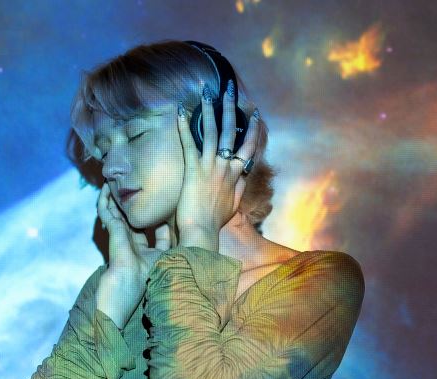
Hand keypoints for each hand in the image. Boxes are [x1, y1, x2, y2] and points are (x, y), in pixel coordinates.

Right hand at [97, 181, 169, 281]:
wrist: (129, 281)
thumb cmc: (147, 273)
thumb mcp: (162, 255)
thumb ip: (166, 242)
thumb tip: (173, 230)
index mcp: (140, 248)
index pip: (145, 229)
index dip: (150, 218)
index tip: (158, 205)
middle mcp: (128, 239)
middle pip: (127, 217)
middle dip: (129, 204)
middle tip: (133, 188)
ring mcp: (118, 234)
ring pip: (113, 212)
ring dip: (114, 198)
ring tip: (115, 182)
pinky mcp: (111, 229)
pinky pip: (104, 211)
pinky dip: (104, 199)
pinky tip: (107, 187)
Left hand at [174, 82, 260, 236]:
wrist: (201, 232)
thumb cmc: (214, 222)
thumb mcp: (234, 205)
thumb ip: (239, 187)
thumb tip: (243, 175)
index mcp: (236, 175)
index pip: (248, 146)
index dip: (252, 128)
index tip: (254, 113)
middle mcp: (226, 167)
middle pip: (230, 131)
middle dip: (231, 108)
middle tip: (229, 89)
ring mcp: (210, 167)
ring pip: (211, 132)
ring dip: (210, 110)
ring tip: (207, 92)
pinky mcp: (193, 170)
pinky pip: (189, 144)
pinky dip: (185, 126)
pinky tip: (182, 111)